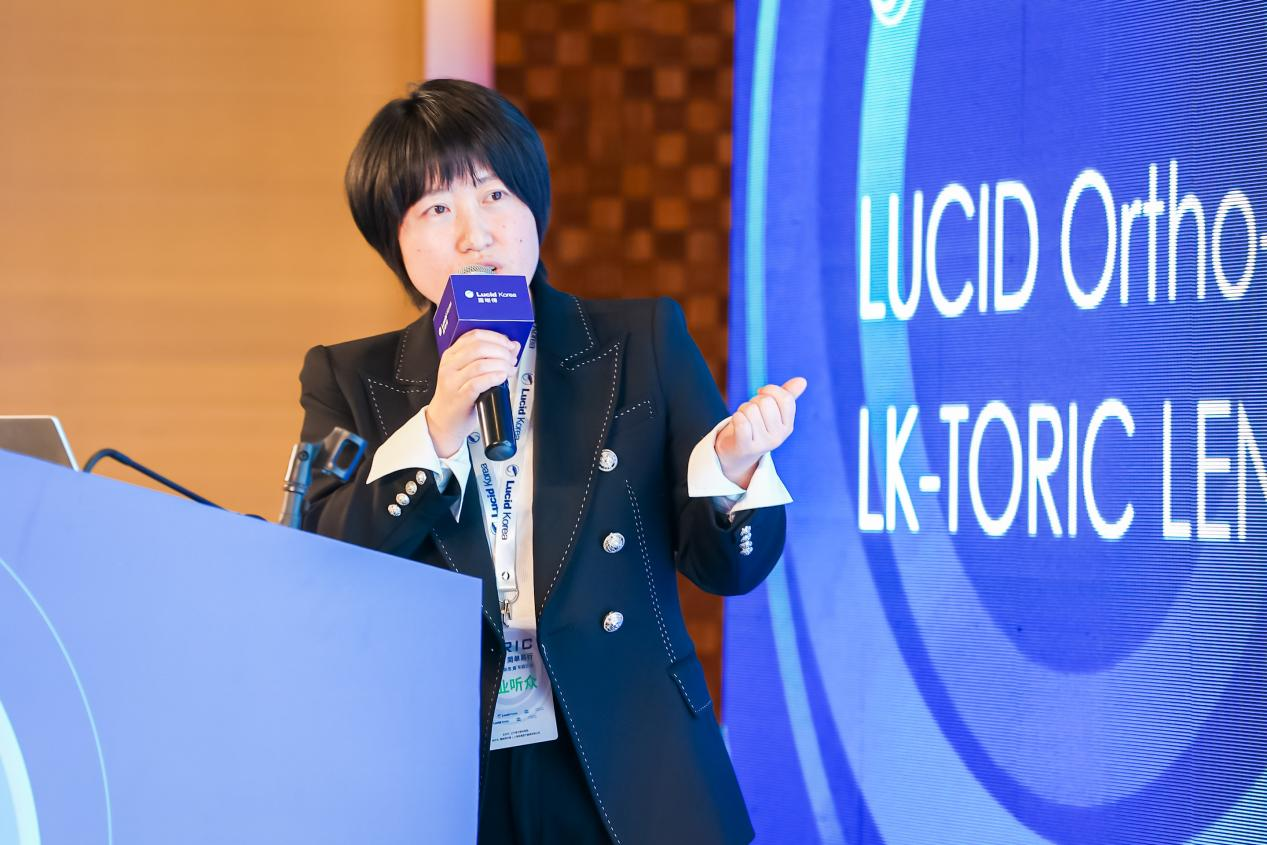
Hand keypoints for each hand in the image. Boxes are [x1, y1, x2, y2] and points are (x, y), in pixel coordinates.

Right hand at [426, 330, 519, 457]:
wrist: (443, 422)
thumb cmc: (458, 397)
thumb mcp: (469, 373)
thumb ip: (489, 358)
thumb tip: (513, 346)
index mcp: (451, 355)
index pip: (474, 335)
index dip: (496, 337)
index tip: (509, 344)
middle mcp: (450, 365)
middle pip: (479, 347)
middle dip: (501, 351)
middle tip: (512, 359)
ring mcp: (453, 382)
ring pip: (480, 364)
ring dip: (501, 365)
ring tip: (510, 370)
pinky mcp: (460, 397)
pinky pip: (478, 383)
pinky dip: (493, 377)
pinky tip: (502, 377)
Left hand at [714, 377, 806, 488]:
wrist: (737, 453)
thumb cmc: (755, 426)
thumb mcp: (772, 412)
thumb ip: (786, 396)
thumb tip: (802, 380)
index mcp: (788, 425)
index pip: (785, 398)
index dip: (770, 390)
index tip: (761, 393)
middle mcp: (779, 436)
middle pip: (765, 402)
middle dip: (753, 401)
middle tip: (750, 413)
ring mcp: (763, 443)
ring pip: (750, 410)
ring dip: (742, 410)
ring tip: (743, 420)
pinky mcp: (746, 447)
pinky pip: (742, 422)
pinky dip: (736, 418)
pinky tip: (737, 424)